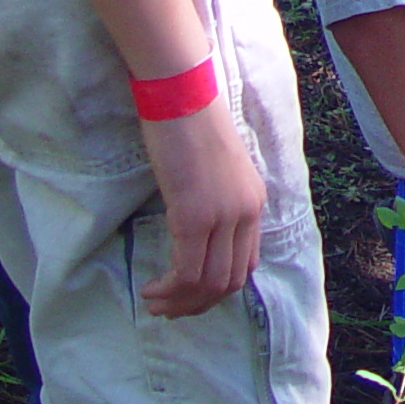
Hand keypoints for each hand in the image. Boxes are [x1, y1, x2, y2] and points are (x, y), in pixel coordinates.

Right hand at [136, 96, 265, 316]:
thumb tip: (198, 231)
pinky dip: (169, 289)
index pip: (246, 264)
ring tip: (155, 304)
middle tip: (169, 308)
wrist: (181, 94)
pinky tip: (150, 289)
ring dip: (180, 302)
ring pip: (209, 283)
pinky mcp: (194, 216)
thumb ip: (216, 199)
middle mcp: (245, 213)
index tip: (190, 294)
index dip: (218, 288)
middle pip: (231, 281)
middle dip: (198, 304)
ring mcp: (222, 216)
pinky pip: (187, 271)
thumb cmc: (190, 124)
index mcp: (253, 201)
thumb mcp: (215, 168)